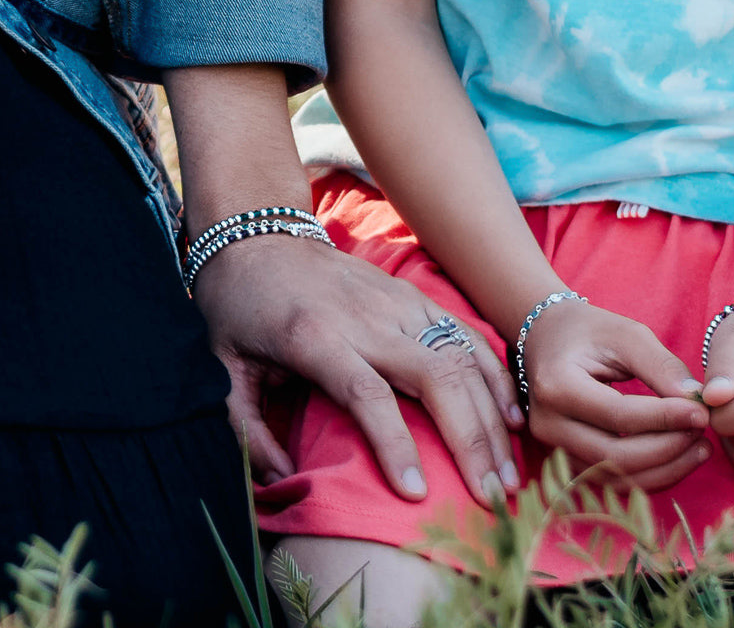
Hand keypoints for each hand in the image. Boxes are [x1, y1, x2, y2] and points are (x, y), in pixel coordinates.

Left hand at [193, 234, 525, 505]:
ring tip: (508, 469)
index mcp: (317, 339)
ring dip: (492, 414)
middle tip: (492, 495)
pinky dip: (494, 373)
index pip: (369, 396)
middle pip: (435, 377)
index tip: (416, 495)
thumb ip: (247, 430)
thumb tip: (282, 481)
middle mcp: (367, 319)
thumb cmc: (239, 309)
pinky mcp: (413, 295)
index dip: (396, 446)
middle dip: (471, 439)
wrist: (260, 238)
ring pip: (461, 357)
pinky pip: (465, 334)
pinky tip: (511, 414)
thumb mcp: (222, 370)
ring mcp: (397, 303)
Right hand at [522, 301, 710, 490]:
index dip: (665, 418)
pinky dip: (649, 475)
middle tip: (702, 431)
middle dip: (668, 449)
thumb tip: (697, 401)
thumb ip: (661, 366)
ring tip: (699, 447)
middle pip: (614, 456)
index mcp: (556, 386)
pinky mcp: (564, 461)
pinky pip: (611, 480)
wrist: (548, 337)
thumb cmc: (589, 331)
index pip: (618, 415)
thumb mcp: (626, 334)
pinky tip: (677, 456)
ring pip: (614, 477)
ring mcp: (552, 448)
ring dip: (664, 469)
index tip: (702, 412)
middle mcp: (547, 424)